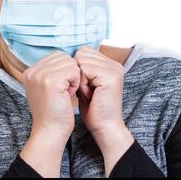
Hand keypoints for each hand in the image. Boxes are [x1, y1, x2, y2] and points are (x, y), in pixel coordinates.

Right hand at [20, 51, 79, 176]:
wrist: (50, 131)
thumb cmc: (54, 111)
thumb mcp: (47, 87)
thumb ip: (52, 70)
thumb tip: (69, 56)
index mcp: (29, 71)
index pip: (57, 55)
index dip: (65, 70)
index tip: (59, 88)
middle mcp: (32, 71)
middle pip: (64, 57)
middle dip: (70, 73)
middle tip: (63, 92)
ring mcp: (40, 75)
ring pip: (70, 63)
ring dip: (74, 78)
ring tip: (65, 93)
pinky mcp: (51, 80)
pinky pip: (74, 71)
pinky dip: (76, 83)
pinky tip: (68, 95)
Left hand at [75, 46, 133, 175]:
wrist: (104, 128)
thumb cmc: (93, 110)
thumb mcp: (87, 84)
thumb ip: (82, 69)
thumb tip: (66, 58)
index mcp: (110, 64)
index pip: (84, 51)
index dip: (77, 68)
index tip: (84, 87)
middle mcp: (114, 64)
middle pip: (82, 53)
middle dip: (78, 72)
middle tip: (87, 91)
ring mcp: (114, 69)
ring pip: (82, 60)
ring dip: (80, 78)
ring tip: (88, 93)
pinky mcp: (110, 76)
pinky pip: (85, 69)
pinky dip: (82, 83)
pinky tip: (89, 95)